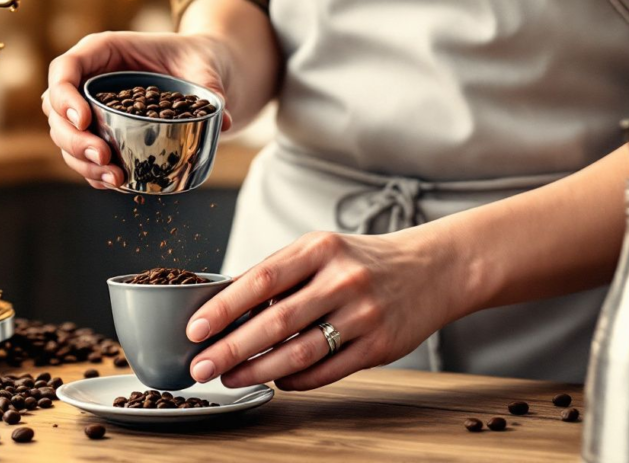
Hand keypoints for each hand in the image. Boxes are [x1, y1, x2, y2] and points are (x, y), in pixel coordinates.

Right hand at [42, 31, 232, 188]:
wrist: (200, 73)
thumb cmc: (195, 59)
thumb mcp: (204, 66)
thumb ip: (211, 87)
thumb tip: (222, 120)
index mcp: (103, 52)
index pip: (65, 70)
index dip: (64, 96)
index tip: (84, 120)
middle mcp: (90, 81)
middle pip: (57, 111)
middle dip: (74, 139)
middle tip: (104, 156)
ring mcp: (92, 109)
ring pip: (66, 139)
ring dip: (83, 163)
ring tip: (115, 178)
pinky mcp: (102, 134)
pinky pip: (85, 157)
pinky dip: (95, 173)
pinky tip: (116, 183)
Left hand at [186, 229, 472, 390]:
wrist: (433, 269)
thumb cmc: (362, 260)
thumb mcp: (321, 250)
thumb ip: (279, 274)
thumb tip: (224, 304)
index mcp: (320, 249)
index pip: (261, 280)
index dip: (224, 307)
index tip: (195, 329)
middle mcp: (342, 280)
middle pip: (275, 322)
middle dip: (231, 348)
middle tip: (201, 365)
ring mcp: (364, 314)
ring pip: (299, 352)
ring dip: (258, 370)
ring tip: (230, 376)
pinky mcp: (380, 346)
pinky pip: (327, 370)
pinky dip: (295, 380)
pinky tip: (275, 380)